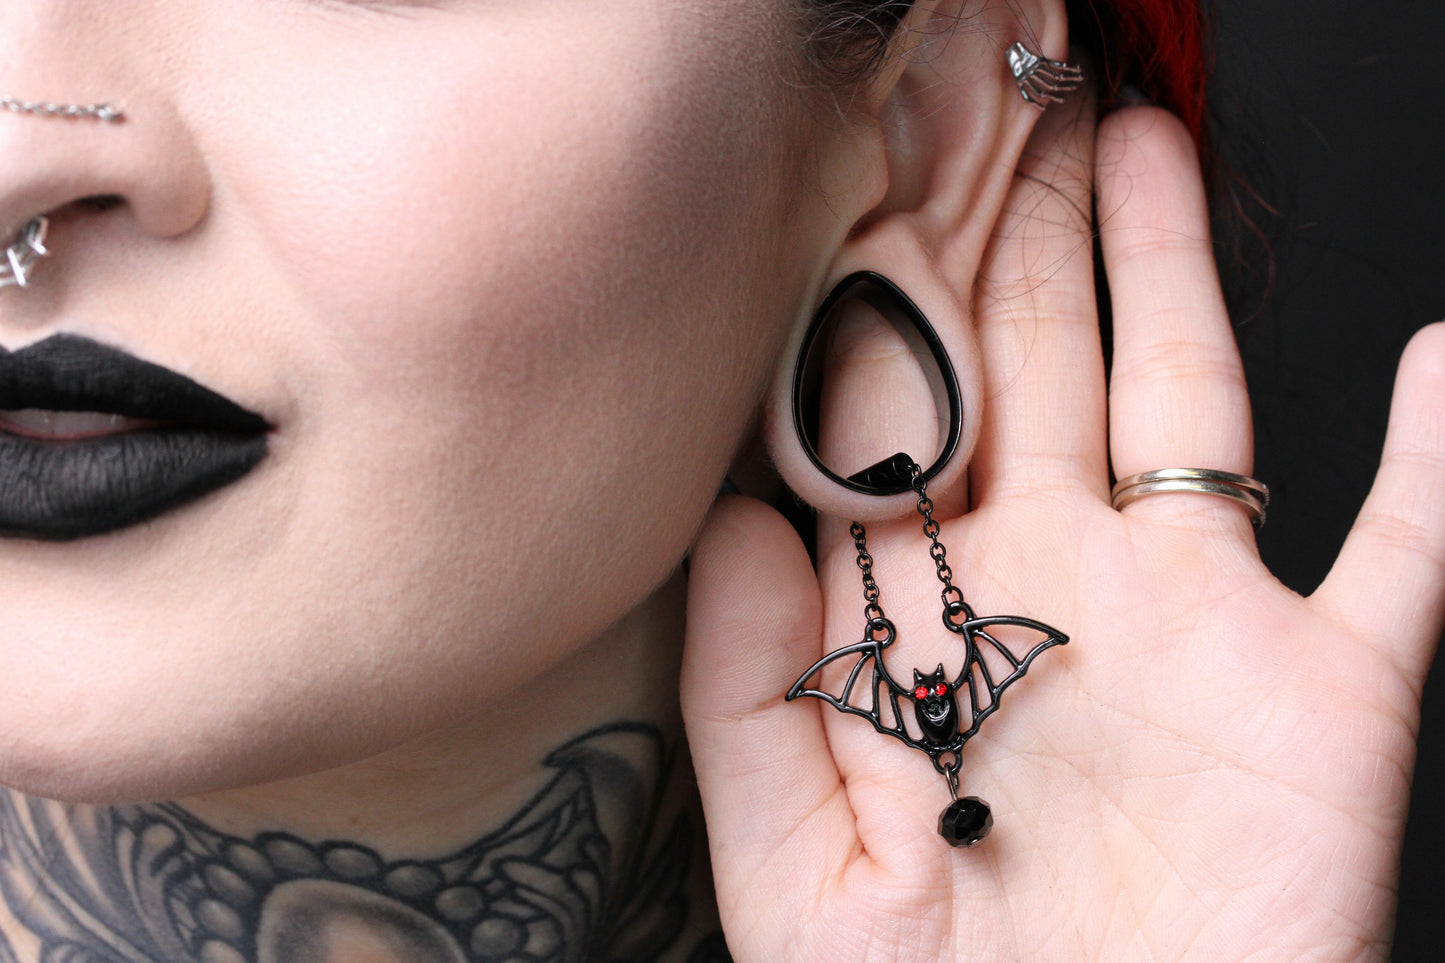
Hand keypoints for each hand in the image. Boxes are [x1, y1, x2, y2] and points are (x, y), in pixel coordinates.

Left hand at [682, 98, 1444, 960]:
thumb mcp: (792, 869)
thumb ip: (752, 697)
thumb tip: (744, 520)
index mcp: (934, 629)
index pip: (905, 431)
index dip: (887, 310)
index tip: (869, 193)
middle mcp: (1061, 598)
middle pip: (1036, 375)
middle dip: (1020, 241)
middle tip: (1006, 112)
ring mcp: (1197, 631)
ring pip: (1182, 408)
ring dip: (1170, 276)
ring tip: (1146, 146)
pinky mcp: (1325, 696)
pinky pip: (1404, 550)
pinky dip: (1436, 456)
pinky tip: (1441, 354)